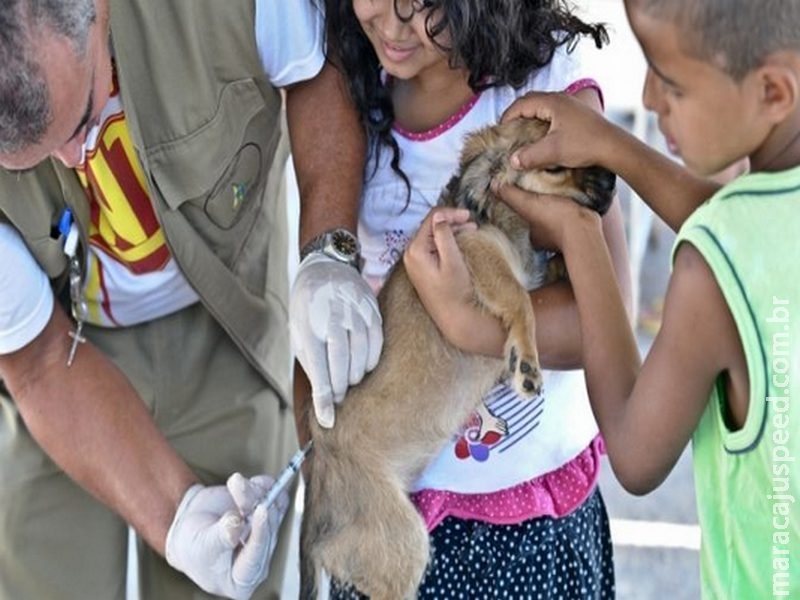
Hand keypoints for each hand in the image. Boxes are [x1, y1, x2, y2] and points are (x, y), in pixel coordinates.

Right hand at [165, 475, 289, 599]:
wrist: (189, 528)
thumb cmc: (194, 548)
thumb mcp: (203, 546)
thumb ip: (221, 537)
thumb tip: (236, 524)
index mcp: (244, 578)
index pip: (256, 556)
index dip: (260, 533)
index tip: (261, 511)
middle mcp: (260, 556)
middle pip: (267, 527)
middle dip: (252, 503)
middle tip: (236, 485)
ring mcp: (264, 533)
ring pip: (273, 508)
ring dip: (255, 491)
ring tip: (235, 483)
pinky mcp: (267, 514)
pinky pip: (277, 497)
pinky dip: (265, 486)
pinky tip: (252, 482)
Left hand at [289, 253, 382, 427]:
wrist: (325, 267)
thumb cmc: (308, 308)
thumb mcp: (299, 331)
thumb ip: (310, 360)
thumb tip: (322, 399)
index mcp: (308, 324)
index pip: (318, 369)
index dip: (324, 398)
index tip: (328, 420)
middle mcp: (331, 316)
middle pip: (341, 363)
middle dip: (340, 388)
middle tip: (339, 400)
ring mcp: (353, 311)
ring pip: (361, 353)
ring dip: (356, 375)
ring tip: (350, 383)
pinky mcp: (370, 308)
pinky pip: (377, 340)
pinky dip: (372, 359)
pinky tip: (366, 367)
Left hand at [403, 207, 475, 311]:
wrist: (452, 316)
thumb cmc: (454, 291)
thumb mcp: (452, 261)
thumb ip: (444, 236)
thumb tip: (440, 217)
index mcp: (416, 250)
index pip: (432, 219)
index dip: (451, 214)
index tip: (469, 216)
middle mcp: (410, 253)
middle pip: (430, 226)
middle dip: (451, 221)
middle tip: (471, 223)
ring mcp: (414, 260)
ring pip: (432, 235)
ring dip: (450, 230)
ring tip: (469, 230)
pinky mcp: (421, 266)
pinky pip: (432, 246)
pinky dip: (445, 240)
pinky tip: (459, 241)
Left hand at [496, 184, 601, 251]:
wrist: (585, 228)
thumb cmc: (555, 219)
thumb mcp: (527, 204)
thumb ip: (511, 195)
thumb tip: (494, 185)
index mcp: (534, 237)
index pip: (526, 222)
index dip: (527, 210)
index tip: (529, 198)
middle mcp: (548, 241)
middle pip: (542, 222)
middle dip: (543, 210)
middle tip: (544, 194)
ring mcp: (565, 236)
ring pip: (557, 220)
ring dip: (557, 208)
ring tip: (559, 192)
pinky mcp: (581, 229)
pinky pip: (572, 217)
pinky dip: (571, 209)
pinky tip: (573, 198)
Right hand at [500, 91, 613, 170]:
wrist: (614, 146)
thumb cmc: (585, 144)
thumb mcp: (553, 152)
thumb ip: (530, 156)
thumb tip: (512, 161)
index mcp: (552, 102)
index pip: (521, 104)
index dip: (507, 117)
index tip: (500, 132)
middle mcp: (560, 99)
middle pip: (530, 101)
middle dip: (516, 115)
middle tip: (508, 132)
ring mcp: (570, 105)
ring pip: (542, 107)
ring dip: (529, 118)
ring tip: (522, 135)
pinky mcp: (576, 114)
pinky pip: (552, 113)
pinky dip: (541, 122)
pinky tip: (541, 137)